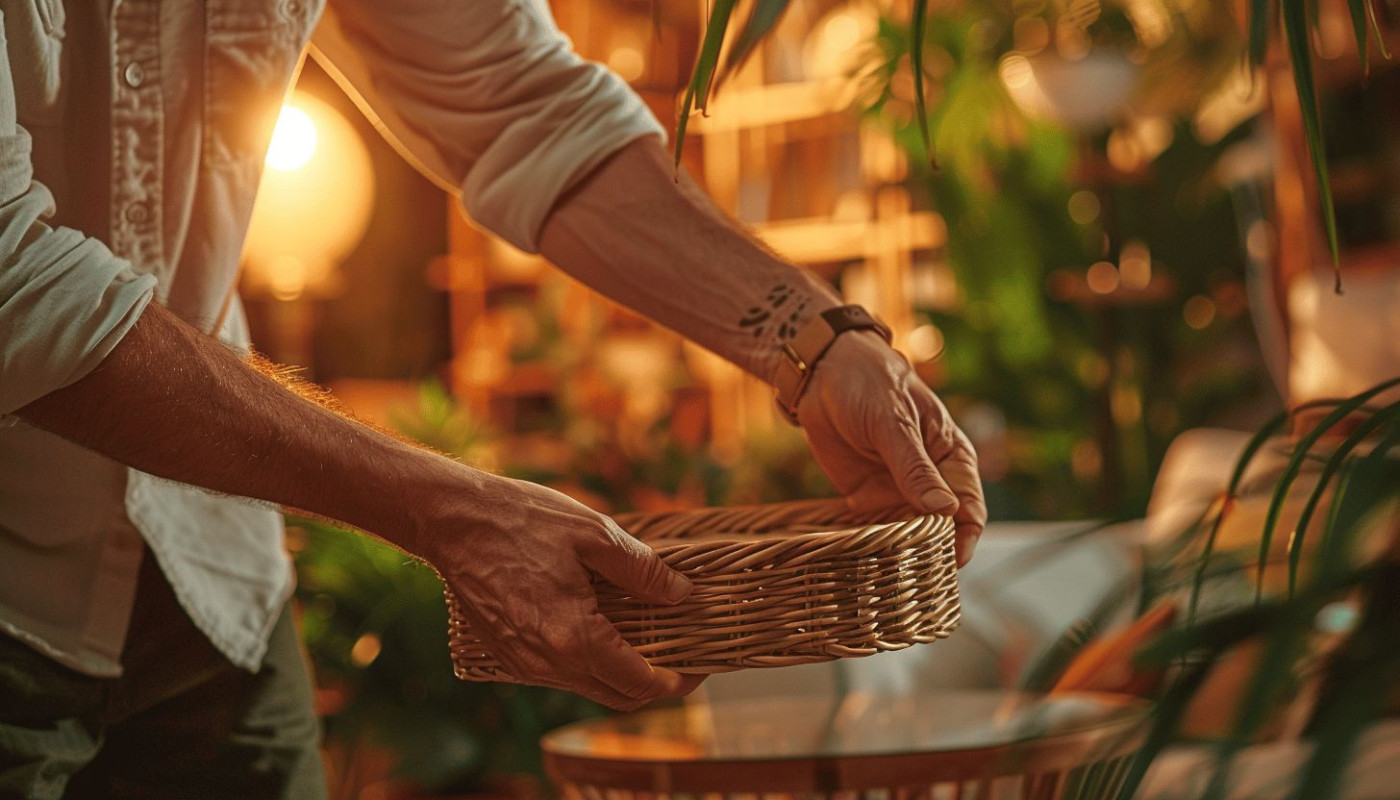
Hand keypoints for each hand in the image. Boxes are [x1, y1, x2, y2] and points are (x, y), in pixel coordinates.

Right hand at [421, 473, 704, 709]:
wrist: (451, 521)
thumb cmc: (521, 520)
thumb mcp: (594, 534)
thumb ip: (643, 569)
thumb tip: (682, 594)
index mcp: (572, 637)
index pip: (639, 683)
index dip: (677, 680)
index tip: (698, 666)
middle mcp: (546, 663)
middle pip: (617, 696)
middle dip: (655, 683)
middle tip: (681, 654)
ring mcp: (523, 664)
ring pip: (588, 687)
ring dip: (621, 672)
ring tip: (646, 635)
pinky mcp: (508, 656)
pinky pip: (561, 674)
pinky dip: (590, 662)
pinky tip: (603, 628)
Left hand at [795, 331, 986, 565]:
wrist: (822, 374)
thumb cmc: (869, 384)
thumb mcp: (892, 422)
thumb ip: (914, 467)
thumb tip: (945, 510)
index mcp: (952, 458)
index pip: (970, 508)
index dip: (965, 538)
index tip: (954, 561)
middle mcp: (930, 481)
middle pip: (941, 531)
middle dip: (931, 553)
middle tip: (915, 573)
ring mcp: (899, 492)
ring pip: (909, 537)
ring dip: (900, 554)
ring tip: (887, 571)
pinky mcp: (869, 498)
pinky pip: (876, 531)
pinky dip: (871, 545)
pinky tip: (862, 557)